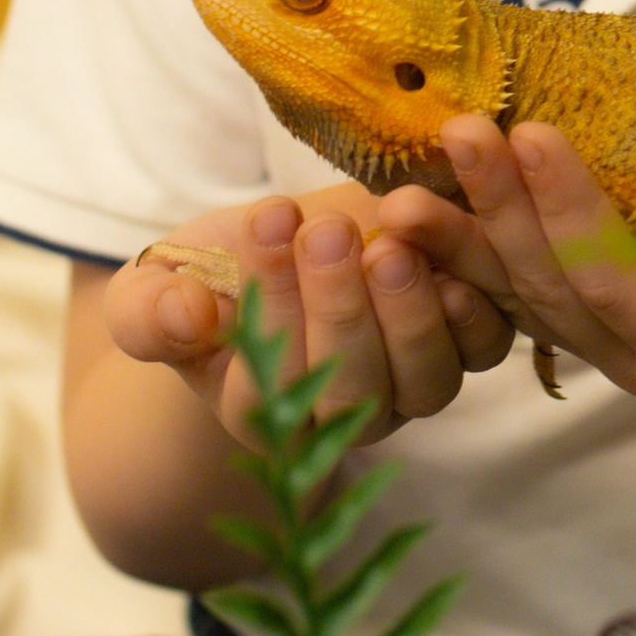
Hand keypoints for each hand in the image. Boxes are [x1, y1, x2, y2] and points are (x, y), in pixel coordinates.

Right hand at [106, 179, 514, 447]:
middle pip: (353, 392)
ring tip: (390, 243)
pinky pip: (484, 346)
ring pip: (425, 380)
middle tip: (328, 231)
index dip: (271, 305)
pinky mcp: (466, 344)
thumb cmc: (211, 273)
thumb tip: (185, 316)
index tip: (268, 220)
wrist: (294, 240)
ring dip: (410, 312)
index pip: (268, 385)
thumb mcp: (154, 287)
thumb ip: (151, 312)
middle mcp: (343, 416)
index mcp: (261, 415)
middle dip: (340, 309)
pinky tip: (452, 257)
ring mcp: (410, 383)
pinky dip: (474, 307)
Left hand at [372, 117, 635, 400]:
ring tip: (398, 187)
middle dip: (498, 206)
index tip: (532, 134)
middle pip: (547, 283)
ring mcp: (592, 341)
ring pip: (512, 289)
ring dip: (456, 236)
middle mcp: (625, 359)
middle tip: (458, 131)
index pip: (607, 278)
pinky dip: (459, 251)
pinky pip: (502, 288)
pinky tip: (411, 215)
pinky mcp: (571, 317)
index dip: (566, 209)